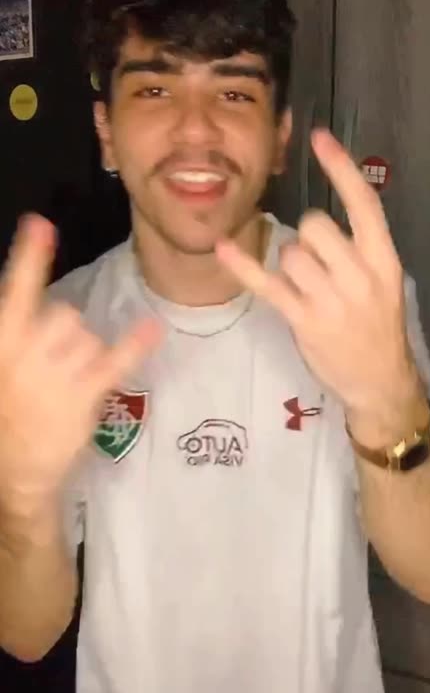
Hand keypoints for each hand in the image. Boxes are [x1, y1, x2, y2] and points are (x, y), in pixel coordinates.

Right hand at [0, 215, 160, 513]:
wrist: (14, 466)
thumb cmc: (9, 412)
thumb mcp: (5, 366)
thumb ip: (19, 333)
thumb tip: (45, 305)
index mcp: (4, 341)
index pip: (17, 291)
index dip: (28, 258)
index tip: (40, 226)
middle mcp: (28, 352)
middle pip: (65, 312)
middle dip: (67, 328)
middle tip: (58, 359)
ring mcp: (58, 374)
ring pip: (88, 336)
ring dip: (86, 350)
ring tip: (70, 379)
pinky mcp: (86, 394)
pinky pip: (117, 360)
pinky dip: (135, 344)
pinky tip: (151, 329)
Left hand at [217, 129, 427, 445]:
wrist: (379, 379)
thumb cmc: (377, 325)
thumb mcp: (384, 281)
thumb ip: (359, 249)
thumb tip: (317, 220)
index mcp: (383, 259)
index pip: (364, 203)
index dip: (341, 168)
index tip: (319, 138)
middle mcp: (359, 275)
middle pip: (316, 225)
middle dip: (307, 236)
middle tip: (317, 264)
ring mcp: (330, 299)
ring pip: (290, 253)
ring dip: (290, 264)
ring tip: (307, 289)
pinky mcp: (303, 319)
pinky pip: (267, 284)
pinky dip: (243, 266)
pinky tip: (223, 248)